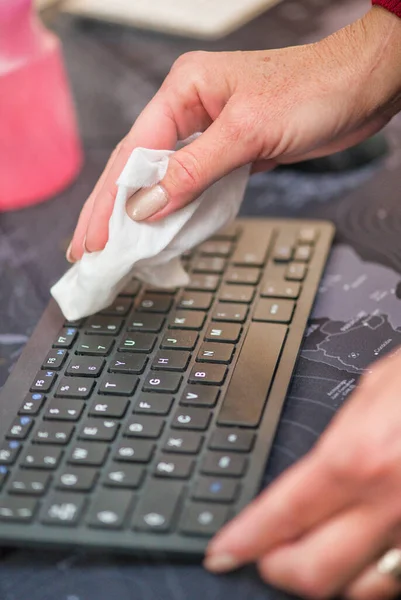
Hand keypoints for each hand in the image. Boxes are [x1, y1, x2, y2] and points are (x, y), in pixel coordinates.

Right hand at [67, 6, 400, 262]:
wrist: (360, 90)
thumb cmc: (312, 91)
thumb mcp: (247, 130)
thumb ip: (194, 170)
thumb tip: (147, 205)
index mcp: (184, 90)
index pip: (134, 151)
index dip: (111, 199)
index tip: (95, 237)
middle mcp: (190, 110)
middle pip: (138, 166)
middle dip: (112, 210)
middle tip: (88, 248)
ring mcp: (208, 133)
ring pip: (163, 179)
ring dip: (141, 214)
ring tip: (115, 246)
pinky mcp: (228, 153)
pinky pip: (192, 186)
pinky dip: (176, 211)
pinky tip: (160, 232)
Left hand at [204, 350, 400, 598]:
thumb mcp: (374, 390)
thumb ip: (342, 438)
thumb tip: (318, 472)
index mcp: (358, 459)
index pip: (282, 515)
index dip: (244, 539)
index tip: (222, 550)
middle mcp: (389, 505)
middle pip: (313, 573)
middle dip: (277, 569)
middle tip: (265, 554)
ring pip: (361, 591)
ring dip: (328, 577)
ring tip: (313, 553)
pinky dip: (375, 574)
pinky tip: (365, 552)